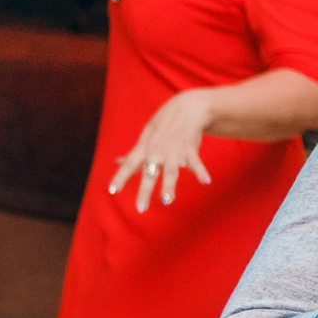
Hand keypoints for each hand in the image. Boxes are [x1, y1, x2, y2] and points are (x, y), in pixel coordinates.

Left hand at [108, 89, 213, 211]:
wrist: (186, 108)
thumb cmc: (162, 125)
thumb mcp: (145, 137)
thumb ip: (133, 153)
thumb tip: (116, 161)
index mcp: (144, 149)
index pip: (129, 164)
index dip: (120, 177)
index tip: (112, 191)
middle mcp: (156, 151)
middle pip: (149, 173)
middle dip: (144, 190)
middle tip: (140, 208)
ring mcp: (173, 151)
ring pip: (170, 170)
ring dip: (168, 186)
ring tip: (166, 201)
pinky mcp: (190, 149)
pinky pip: (195, 162)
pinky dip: (201, 171)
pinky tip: (205, 181)